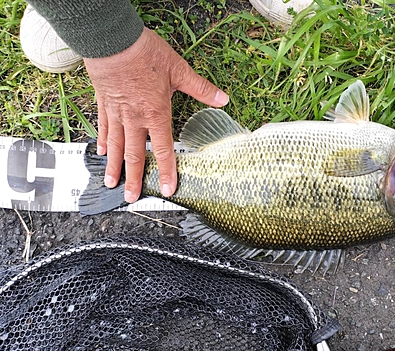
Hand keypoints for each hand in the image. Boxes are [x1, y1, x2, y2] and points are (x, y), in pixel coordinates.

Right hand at [83, 27, 228, 202]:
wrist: (113, 39)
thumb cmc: (146, 53)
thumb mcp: (179, 70)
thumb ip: (201, 89)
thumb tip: (223, 99)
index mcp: (156, 114)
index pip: (164, 150)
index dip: (167, 172)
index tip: (168, 189)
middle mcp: (135, 119)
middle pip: (135, 155)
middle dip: (134, 179)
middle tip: (131, 197)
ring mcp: (117, 113)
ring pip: (116, 146)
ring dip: (115, 167)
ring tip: (112, 183)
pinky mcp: (104, 103)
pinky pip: (104, 127)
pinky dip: (103, 141)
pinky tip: (102, 152)